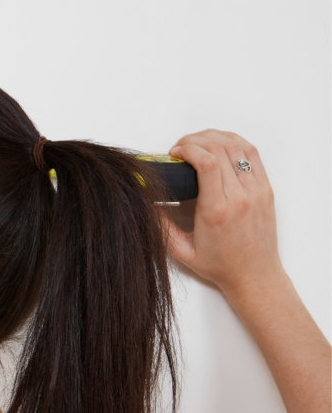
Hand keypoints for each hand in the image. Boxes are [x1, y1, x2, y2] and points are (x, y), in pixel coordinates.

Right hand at [164, 129, 283, 299]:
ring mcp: (256, 191)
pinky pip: (252, 154)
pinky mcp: (266, 190)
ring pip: (237, 146)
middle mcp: (240, 197)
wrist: (255, 275)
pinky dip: (235, 141)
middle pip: (220, 149)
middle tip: (181, 147)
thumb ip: (161, 225)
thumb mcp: (182, 250)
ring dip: (214, 137)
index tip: (174, 153)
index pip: (207, 162)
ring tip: (198, 142)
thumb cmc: (221, 265)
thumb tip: (146, 200)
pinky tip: (221, 143)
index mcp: (217, 211)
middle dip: (196, 140)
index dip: (187, 148)